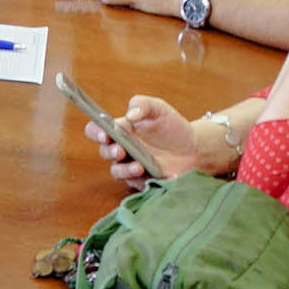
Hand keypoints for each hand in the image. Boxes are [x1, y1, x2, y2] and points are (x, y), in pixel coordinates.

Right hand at [85, 96, 201, 187]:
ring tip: (139, 167)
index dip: (96, 132)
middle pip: (104, 152)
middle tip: (121, 150)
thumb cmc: (171, 125)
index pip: (96, 130)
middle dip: (110, 152)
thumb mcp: (159, 108)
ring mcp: (130, 166)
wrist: (192, 147)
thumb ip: (143, 104)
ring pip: (116, 171)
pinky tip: (154, 175)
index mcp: (120, 129)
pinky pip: (136, 184)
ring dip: (124, 170)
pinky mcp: (142, 180)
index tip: (105, 134)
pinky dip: (143, 181)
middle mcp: (121, 149)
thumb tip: (130, 115)